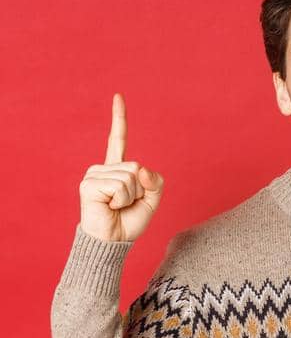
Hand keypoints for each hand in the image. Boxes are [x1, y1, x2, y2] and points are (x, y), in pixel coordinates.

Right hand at [78, 93, 166, 242]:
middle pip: (136, 167)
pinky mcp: (88, 184)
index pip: (119, 139)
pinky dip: (121, 200)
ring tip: (117, 206)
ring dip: (130, 196)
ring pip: (130, 177)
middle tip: (125, 204)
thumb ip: (154, 181)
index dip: (119, 118)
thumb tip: (140, 169)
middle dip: (139, 190)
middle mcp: (103, 168)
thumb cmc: (129, 221)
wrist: (113, 241)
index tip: (118, 96)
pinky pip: (120, 186)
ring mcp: (93, 175)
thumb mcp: (152, 200)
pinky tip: (110, 206)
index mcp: (117, 169)